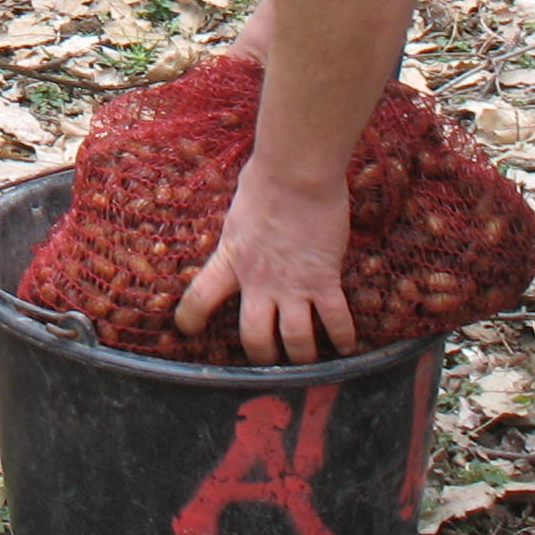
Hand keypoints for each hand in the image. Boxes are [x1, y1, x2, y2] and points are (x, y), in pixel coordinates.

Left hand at [176, 162, 358, 365]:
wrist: (297, 174)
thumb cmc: (266, 181)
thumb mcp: (239, 213)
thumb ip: (239, 234)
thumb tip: (244, 232)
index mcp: (231, 260)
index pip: (200, 297)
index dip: (190, 317)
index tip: (187, 329)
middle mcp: (258, 281)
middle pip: (254, 337)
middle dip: (261, 355)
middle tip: (268, 358)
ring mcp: (293, 285)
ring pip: (296, 340)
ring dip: (302, 356)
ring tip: (307, 360)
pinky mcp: (324, 280)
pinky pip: (335, 319)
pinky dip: (343, 338)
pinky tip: (347, 347)